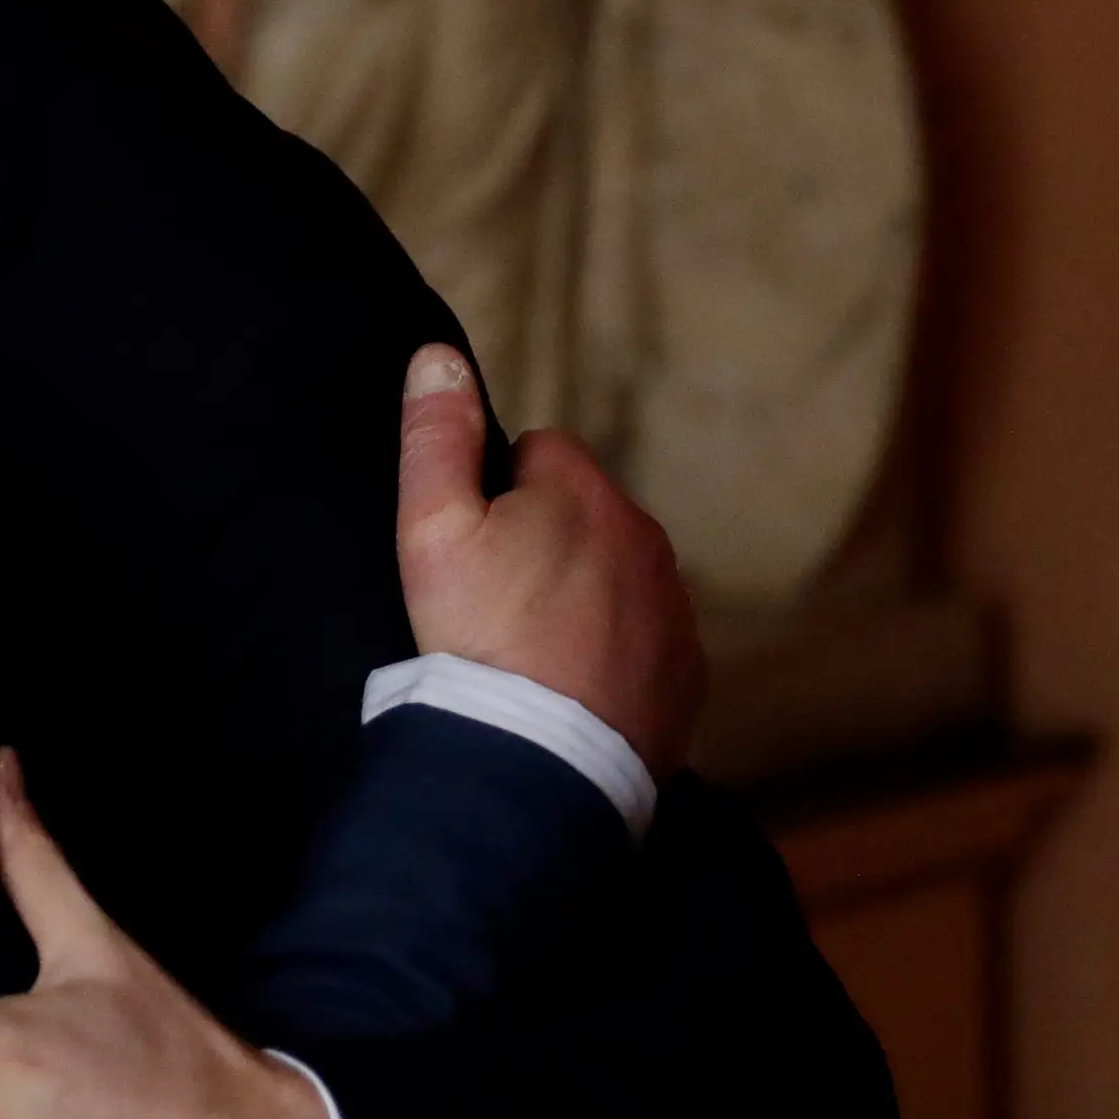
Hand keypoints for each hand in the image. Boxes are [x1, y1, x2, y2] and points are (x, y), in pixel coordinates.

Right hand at [399, 344, 705, 772]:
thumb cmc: (479, 638)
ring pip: (621, 577)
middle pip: (588, 516)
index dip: (500, 491)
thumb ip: (435, 436)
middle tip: (497, 603)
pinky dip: (614, 655)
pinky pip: (647, 642)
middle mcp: (647, 540)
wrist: (540, 763)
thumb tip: (440, 355)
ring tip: (531, 651)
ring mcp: (674, 610)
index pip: (543, 452)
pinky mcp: (687, 674)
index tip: (478, 544)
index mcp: (586, 494)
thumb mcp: (432, 529)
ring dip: (586, 597)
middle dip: (550, 542)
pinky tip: (569, 689)